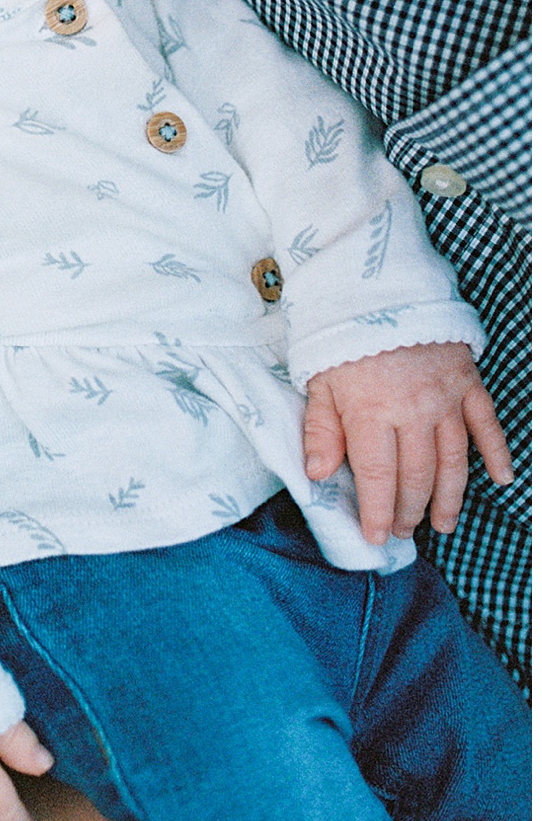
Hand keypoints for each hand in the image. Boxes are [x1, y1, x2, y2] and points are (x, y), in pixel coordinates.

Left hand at [304, 342, 513, 544]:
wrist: (379, 282)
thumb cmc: (340, 332)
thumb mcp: (318, 377)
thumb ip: (321, 428)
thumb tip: (317, 475)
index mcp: (371, 410)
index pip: (377, 476)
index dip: (377, 511)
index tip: (375, 537)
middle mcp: (413, 410)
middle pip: (416, 474)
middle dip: (409, 509)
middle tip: (403, 530)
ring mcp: (444, 396)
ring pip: (452, 459)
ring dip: (449, 497)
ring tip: (442, 524)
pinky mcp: (467, 380)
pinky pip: (487, 423)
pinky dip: (498, 452)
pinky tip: (502, 478)